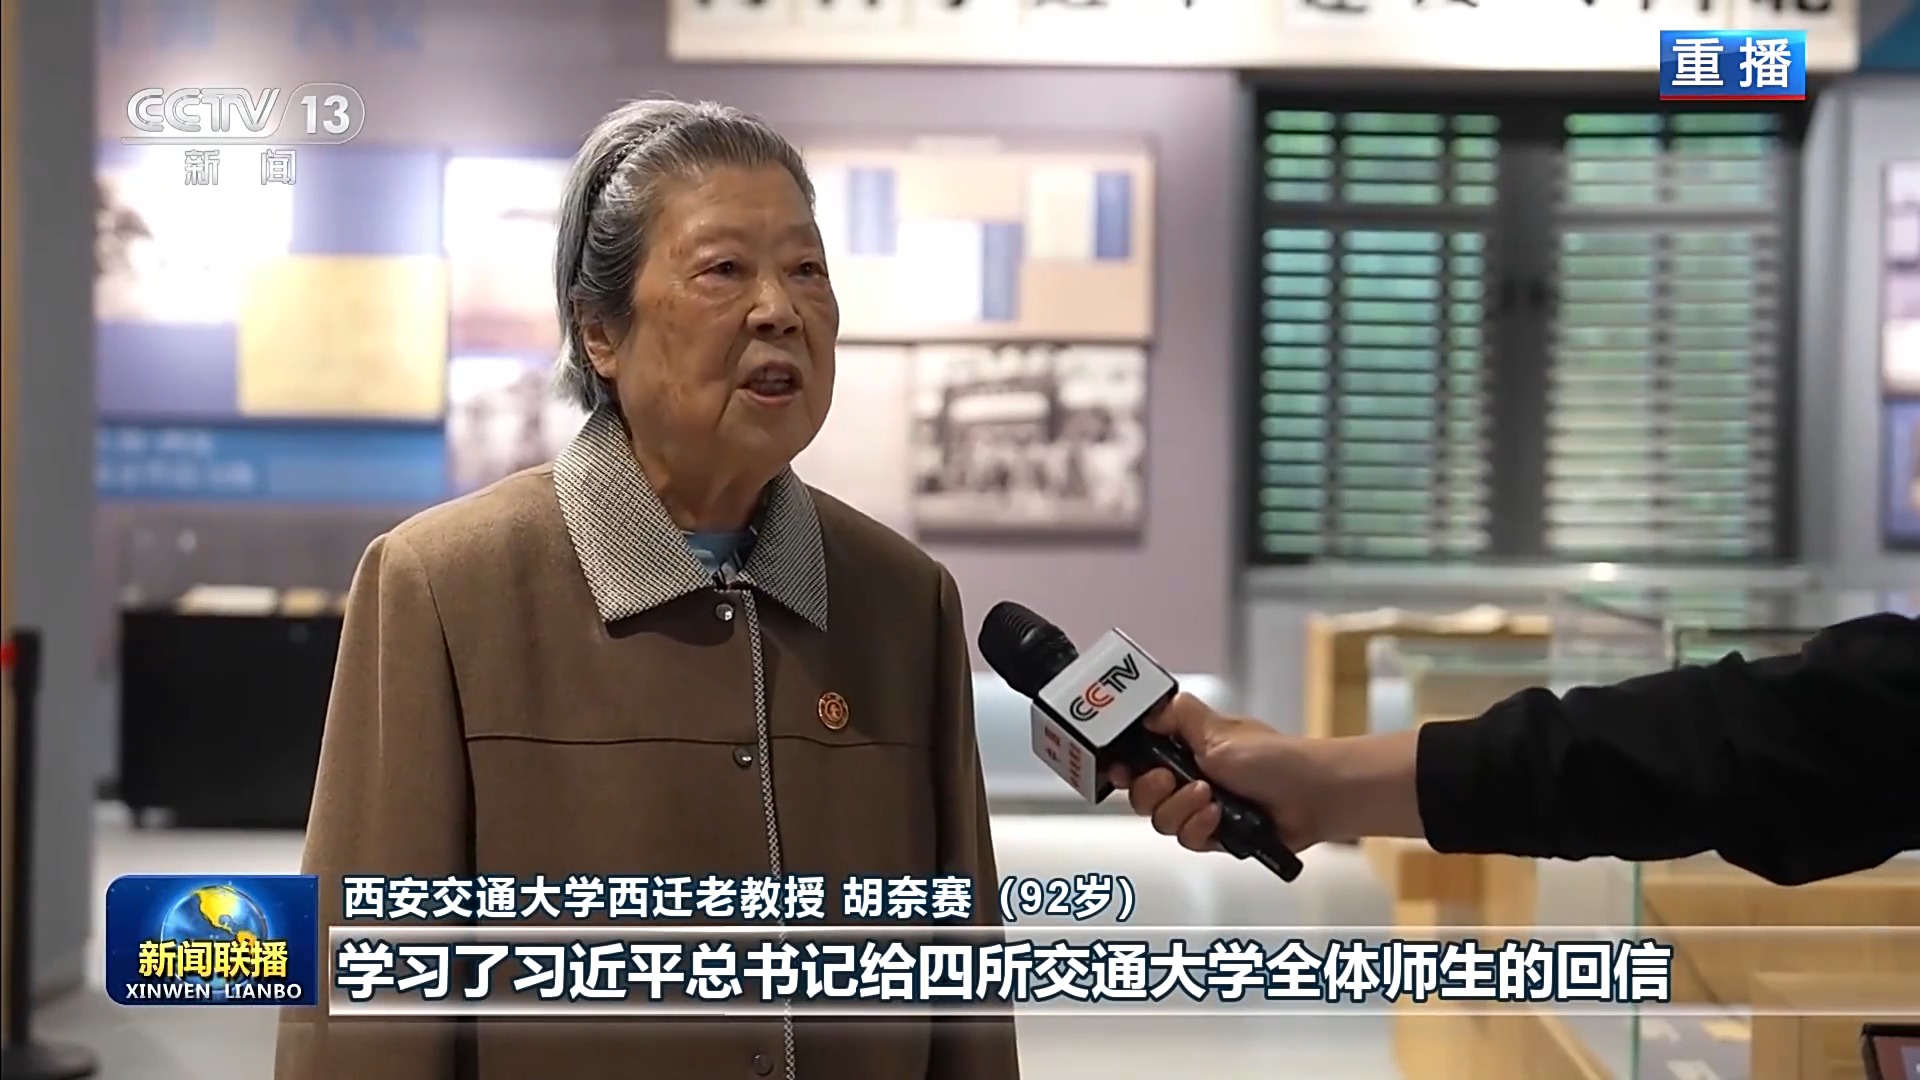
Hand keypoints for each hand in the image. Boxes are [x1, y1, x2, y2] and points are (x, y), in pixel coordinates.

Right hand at [1107, 693, 1335, 856]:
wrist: (1313, 796)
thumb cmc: (1274, 758)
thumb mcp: (1218, 730)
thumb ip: (1177, 716)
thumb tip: (1146, 709)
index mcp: (1186, 748)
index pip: (1139, 758)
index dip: (1125, 767)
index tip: (1122, 769)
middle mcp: (1189, 778)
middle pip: (1142, 795)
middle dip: (1151, 790)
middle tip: (1169, 779)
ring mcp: (1201, 808)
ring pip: (1162, 820)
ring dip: (1181, 809)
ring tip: (1208, 797)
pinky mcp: (1214, 835)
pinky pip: (1187, 839)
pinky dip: (1199, 828)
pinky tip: (1218, 817)